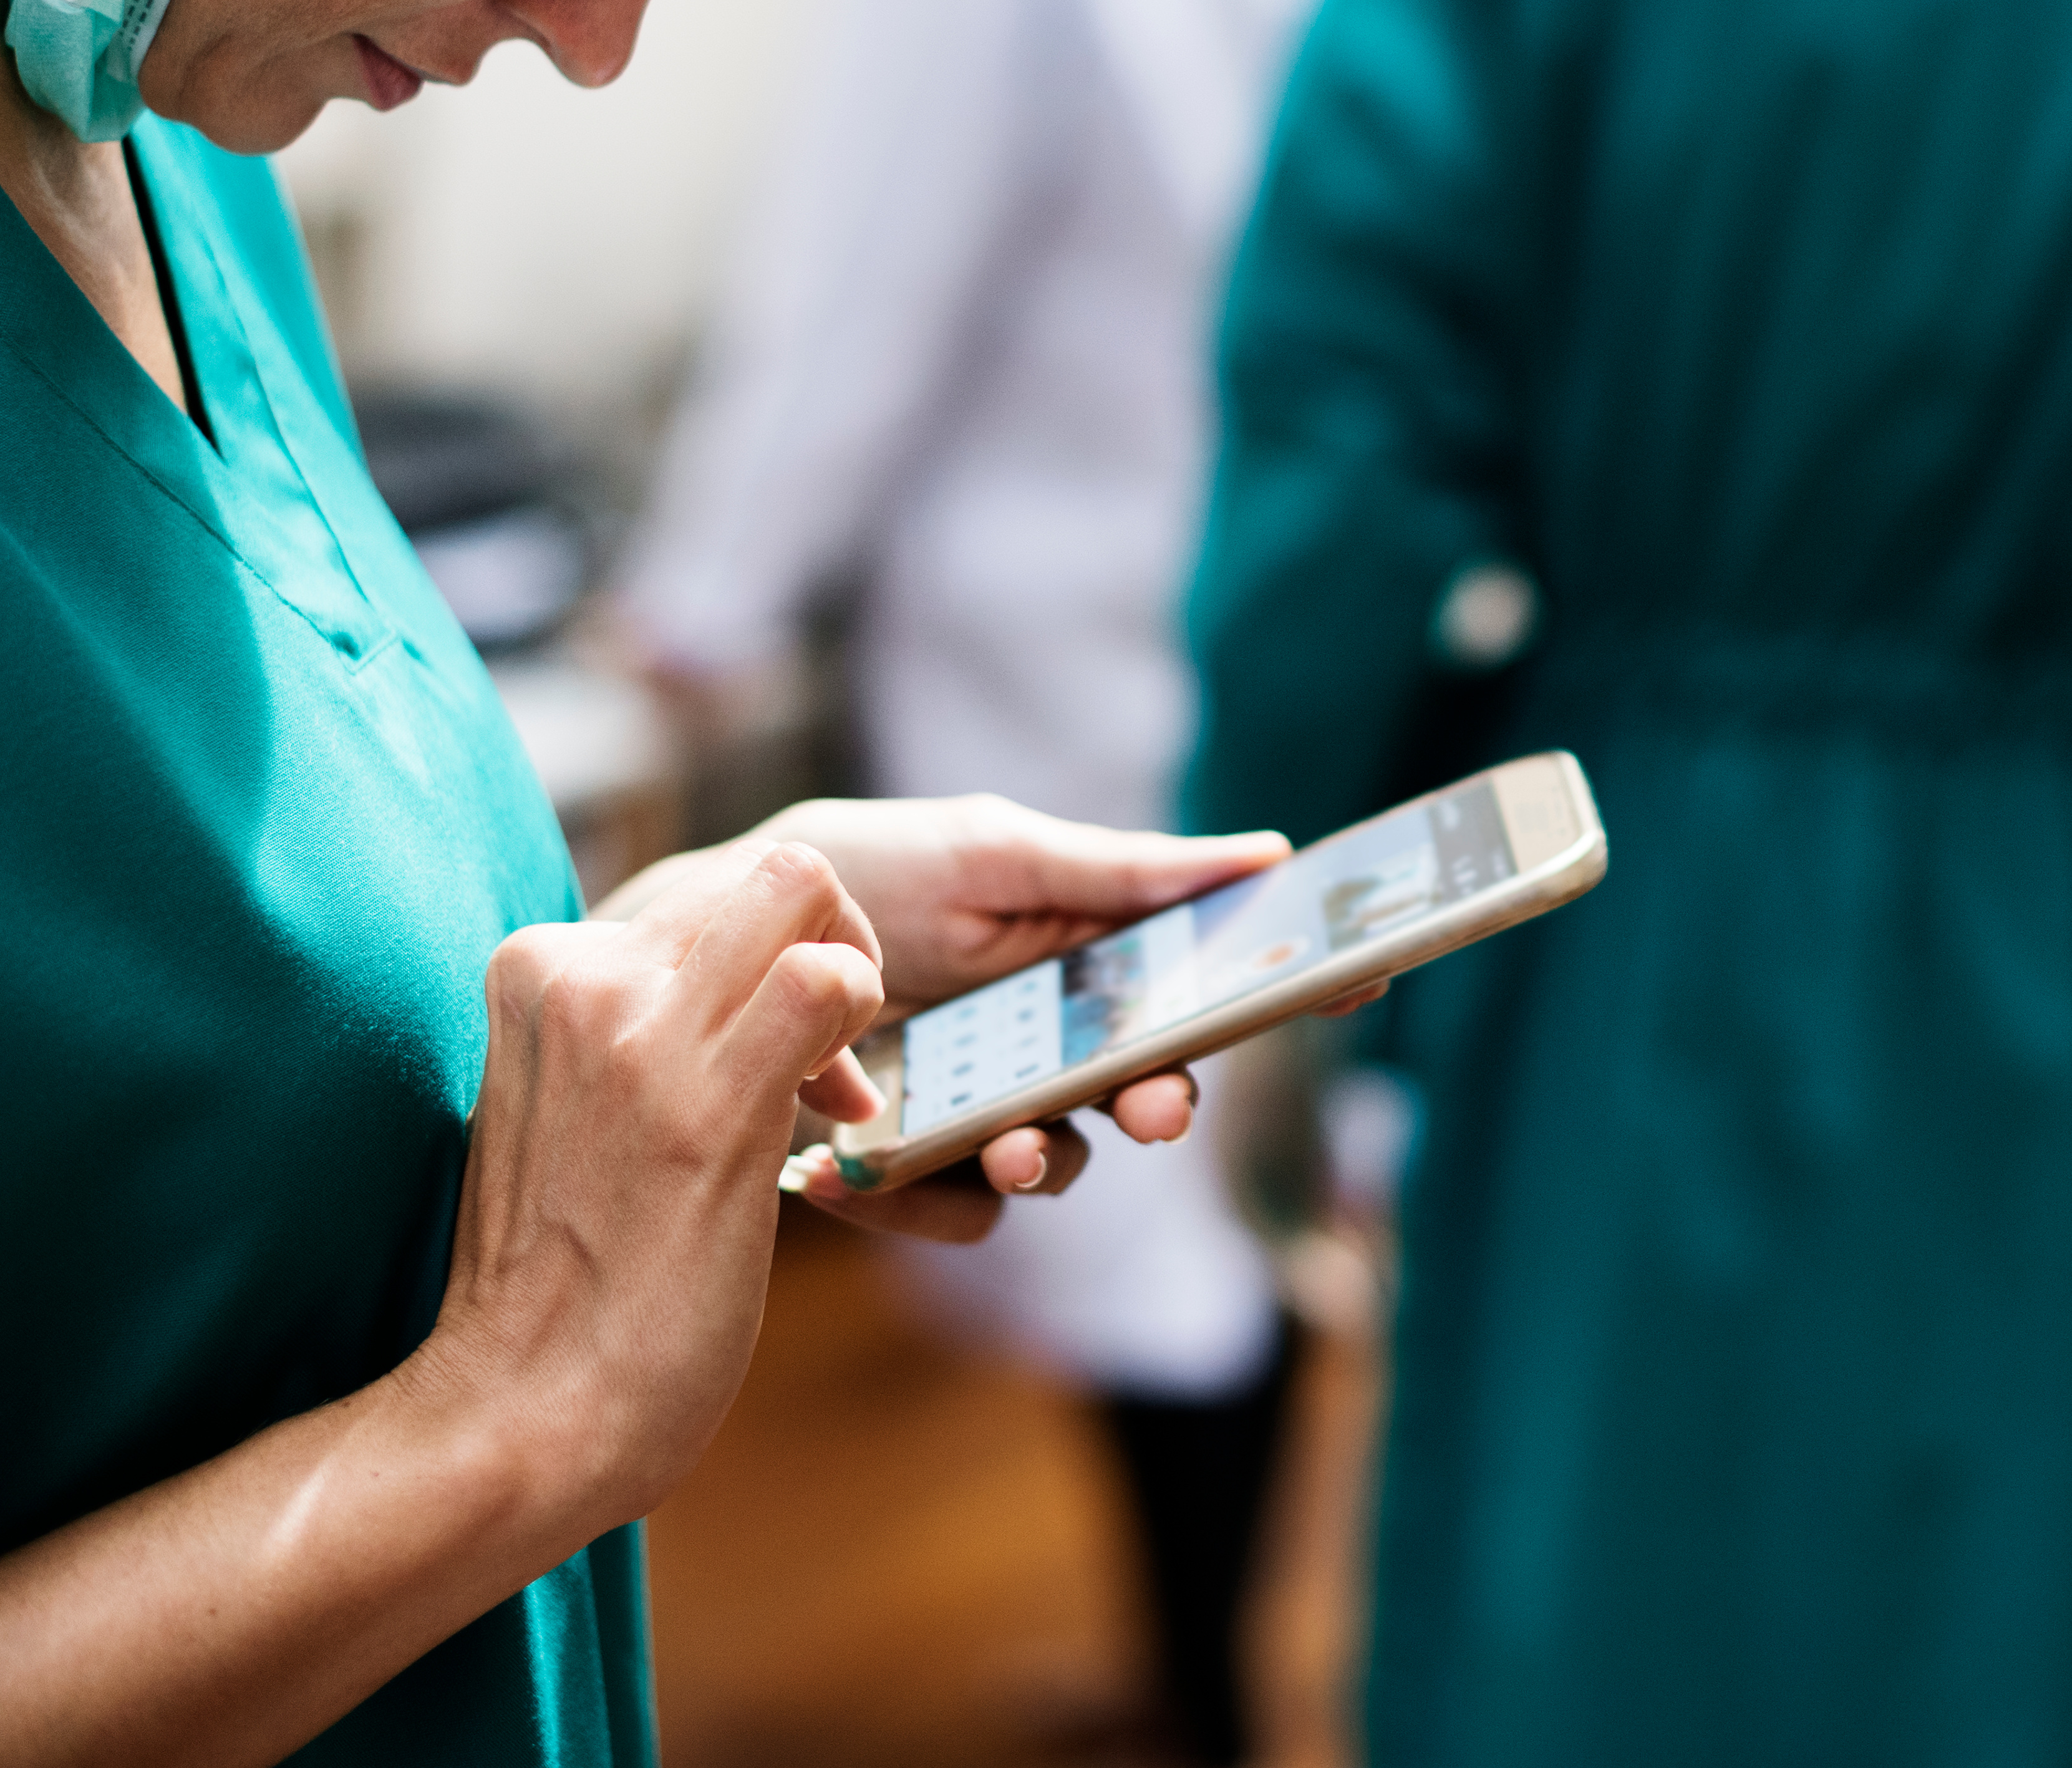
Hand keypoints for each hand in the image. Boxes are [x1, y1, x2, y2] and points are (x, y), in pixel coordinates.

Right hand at [406, 838, 884, 1525]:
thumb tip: (721, 987)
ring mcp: (640, 1029)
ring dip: (851, 976)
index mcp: (536, 969)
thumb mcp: (559, 1106)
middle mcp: (580, 974)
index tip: (772, 1052)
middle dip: (824, 942)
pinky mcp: (711, 1099)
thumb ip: (617, 1027)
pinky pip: (829, 981)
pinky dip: (863, 1027)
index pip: (702, 890)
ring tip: (834, 1088)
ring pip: (802, 890)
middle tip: (826, 1056)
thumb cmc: (558, 1276)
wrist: (523, 1405)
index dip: (763, 956)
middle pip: (762, 874)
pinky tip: (841, 1115)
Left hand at [600, 796, 1375, 1243]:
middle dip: (1160, 1104)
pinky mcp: (914, 1173)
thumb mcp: (991, 854)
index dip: (1284, 989)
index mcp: (1089, 963)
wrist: (716, 942)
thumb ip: (1116, 870)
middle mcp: (1053, 1047)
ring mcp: (987, 1114)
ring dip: (1037, 1159)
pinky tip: (851, 1167)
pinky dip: (914, 1200)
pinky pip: (955, 1217)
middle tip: (1153, 1105)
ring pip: (1057, 1167)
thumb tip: (1265, 856)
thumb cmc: (863, 872)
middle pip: (1146, 1095)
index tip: (1355, 980)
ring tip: (989, 1144)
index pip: (1206, 989)